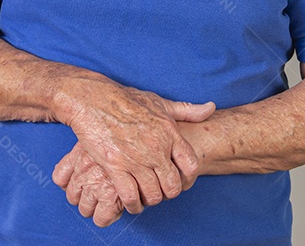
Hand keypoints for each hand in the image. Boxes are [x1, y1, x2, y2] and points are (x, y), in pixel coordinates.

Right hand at [55, 84, 214, 213]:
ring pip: (153, 195)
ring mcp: (135, 158)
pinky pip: (130, 196)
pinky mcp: (115, 166)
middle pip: (172, 187)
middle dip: (168, 194)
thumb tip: (211, 108)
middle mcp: (155, 147)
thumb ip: (186, 110)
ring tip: (145, 198)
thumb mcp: (160, 102)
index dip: (188, 180)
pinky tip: (131, 202)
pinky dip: (133, 205)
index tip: (179, 181)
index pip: (191, 166)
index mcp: (169, 132)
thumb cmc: (126, 99)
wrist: (93, 99)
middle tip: (160, 192)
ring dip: (150, 200)